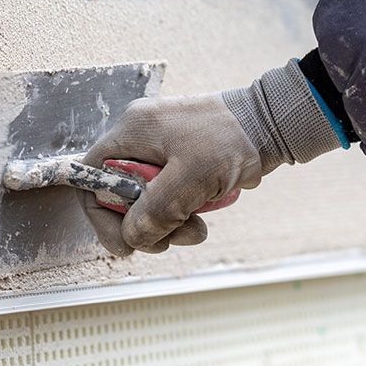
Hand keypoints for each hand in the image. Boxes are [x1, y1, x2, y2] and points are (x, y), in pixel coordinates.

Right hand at [81, 94, 261, 255]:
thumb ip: (155, 211)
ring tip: (196, 230)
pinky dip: (180, 212)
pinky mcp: (178, 159)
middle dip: (142, 224)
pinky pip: (165, 194)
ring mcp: (158, 148)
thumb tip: (131, 238)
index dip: (100, 215)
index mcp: (130, 131)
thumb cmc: (232, 140)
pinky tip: (202, 216)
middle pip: (117, 194)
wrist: (275, 122)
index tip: (124, 243)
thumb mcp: (191, 179)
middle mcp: (138, 137)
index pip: (90, 178)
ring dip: (166, 223)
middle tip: (168, 241)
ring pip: (143, 199)